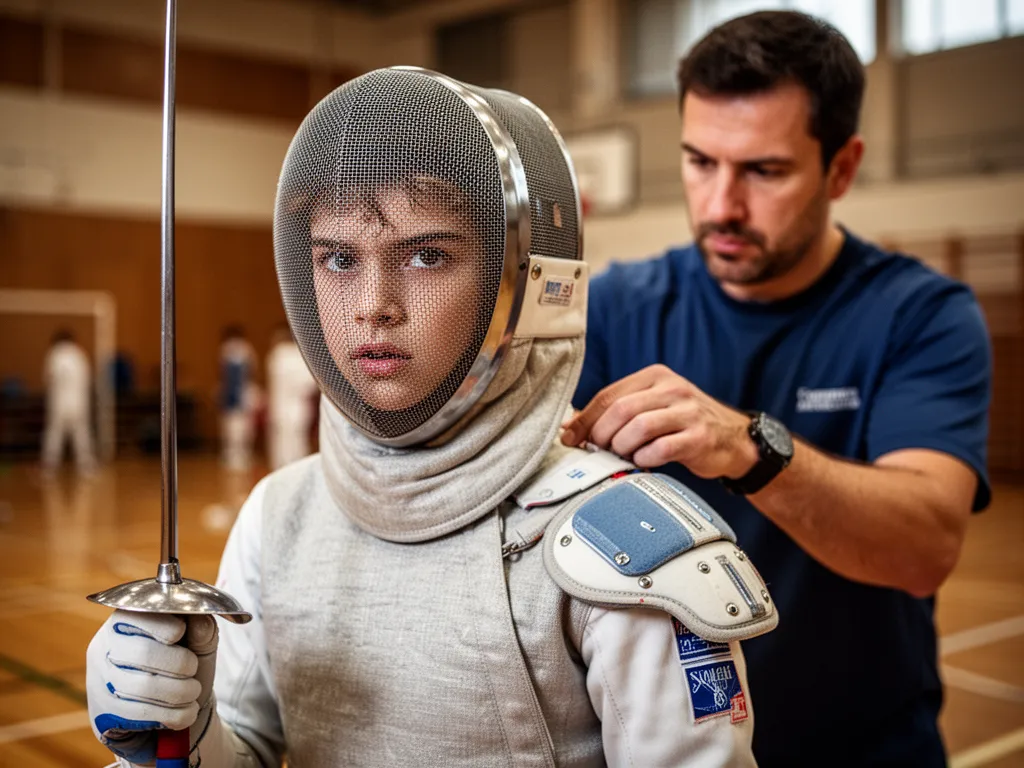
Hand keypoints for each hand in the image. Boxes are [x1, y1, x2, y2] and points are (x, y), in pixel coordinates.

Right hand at [86, 610, 217, 763]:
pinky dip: (174, 714)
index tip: (181, 632)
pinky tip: (186, 712)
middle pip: (144, 653)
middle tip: (193, 669)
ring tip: (193, 691)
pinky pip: (141, 714)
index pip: (138, 616)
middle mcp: (104, 649)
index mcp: (125, 622)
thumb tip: (201, 620)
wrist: (167, 713)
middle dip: (180, 664)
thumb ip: (201, 630)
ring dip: (180, 691)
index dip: (164, 625)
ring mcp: (100, 682)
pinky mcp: (103, 713)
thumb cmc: (180, 668)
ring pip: (144, 686)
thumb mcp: (196, 644)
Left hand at [561, 364, 758, 478]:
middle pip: (621, 409)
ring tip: (622, 455)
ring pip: (639, 427)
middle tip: (598, 450)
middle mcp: (672, 389)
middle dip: (601, 434)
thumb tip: (572, 427)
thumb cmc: (685, 424)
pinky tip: (643, 462)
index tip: (571, 437)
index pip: (609, 394)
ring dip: (622, 447)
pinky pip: (661, 448)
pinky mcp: (698, 437)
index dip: (585, 418)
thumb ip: (618, 412)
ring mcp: (688, 412)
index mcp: (656, 376)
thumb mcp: (653, 407)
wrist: (734, 439)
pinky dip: (644, 458)